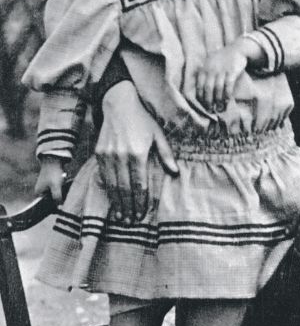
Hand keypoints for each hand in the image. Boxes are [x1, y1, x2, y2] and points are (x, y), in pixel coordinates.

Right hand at [34, 156, 66, 202]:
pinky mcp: (51, 180)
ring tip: (63, 182)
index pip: (47, 204)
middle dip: (59, 195)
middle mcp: (40, 189)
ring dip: (61, 189)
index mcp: (39, 193)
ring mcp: (45, 184)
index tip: (62, 203)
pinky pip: (58, 186)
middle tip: (64, 190)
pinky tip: (63, 179)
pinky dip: (62, 184)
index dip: (55, 204)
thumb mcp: (56, 187)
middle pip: (52, 198)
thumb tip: (59, 207)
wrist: (54, 159)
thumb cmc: (53, 174)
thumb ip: (57, 198)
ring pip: (56, 192)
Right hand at [95, 82, 177, 223]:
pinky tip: (112, 200)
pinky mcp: (99, 154)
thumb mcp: (159, 134)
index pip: (139, 184)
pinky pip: (103, 176)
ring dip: (117, 202)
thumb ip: (166, 155)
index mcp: (138, 153)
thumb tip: (175, 173)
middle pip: (124, 188)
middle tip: (132, 221)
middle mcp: (121, 156)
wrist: (119, 104)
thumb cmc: (143, 120)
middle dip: (129, 206)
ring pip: (112, 185)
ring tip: (122, 217)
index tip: (143, 214)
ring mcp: (108, 155)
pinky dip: (108, 190)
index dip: (141, 201)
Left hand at [195, 38, 263, 112]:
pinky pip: (228, 86)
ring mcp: (222, 70)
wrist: (237, 49)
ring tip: (218, 108)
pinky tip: (226, 101)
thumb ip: (203, 72)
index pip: (199, 85)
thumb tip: (198, 88)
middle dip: (208, 101)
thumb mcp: (209, 61)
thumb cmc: (222, 57)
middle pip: (208, 88)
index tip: (202, 105)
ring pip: (218, 89)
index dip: (200, 97)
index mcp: (204, 68)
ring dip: (218, 100)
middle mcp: (212, 69)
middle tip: (209, 110)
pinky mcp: (232, 71)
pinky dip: (227, 95)